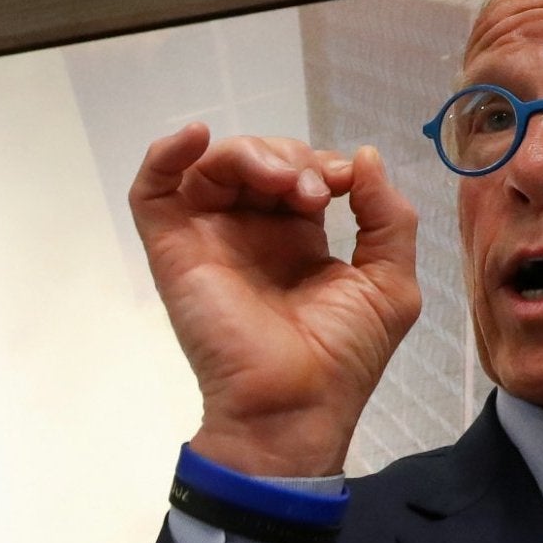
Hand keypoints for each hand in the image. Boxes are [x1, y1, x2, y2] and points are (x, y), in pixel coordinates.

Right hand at [131, 127, 421, 477]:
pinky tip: (195, 138)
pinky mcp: (173, 251)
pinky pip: (152, 190)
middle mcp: (249, 236)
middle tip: (313, 191)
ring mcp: (208, 241)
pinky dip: (166, 154)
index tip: (344, 182)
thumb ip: (389, 216)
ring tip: (280, 183)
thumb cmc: (342, 357)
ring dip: (249, 154)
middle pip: (256, 161)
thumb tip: (362, 159)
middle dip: (289, 157)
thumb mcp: (390, 282)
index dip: (321, 163)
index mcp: (296, 242)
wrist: (294, 404)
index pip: (299, 175)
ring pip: (212, 165)